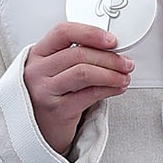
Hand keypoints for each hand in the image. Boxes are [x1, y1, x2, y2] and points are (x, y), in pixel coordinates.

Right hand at [23, 21, 131, 154]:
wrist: (37, 130)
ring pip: (84, 73)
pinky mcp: (56, 110)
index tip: (112, 40)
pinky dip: (109, 89)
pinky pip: (89, 94)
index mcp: (37, 54)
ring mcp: (44, 91)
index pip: (63, 32)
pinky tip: (118, 88)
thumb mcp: (55, 71)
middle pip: (79, 54)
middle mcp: (36, 71)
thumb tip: (113, 51)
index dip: (91, 33)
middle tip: (126, 63)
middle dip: (110, 58)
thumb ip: (76, 57)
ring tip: (124, 77)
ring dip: (111, 73)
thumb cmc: (51, 96)